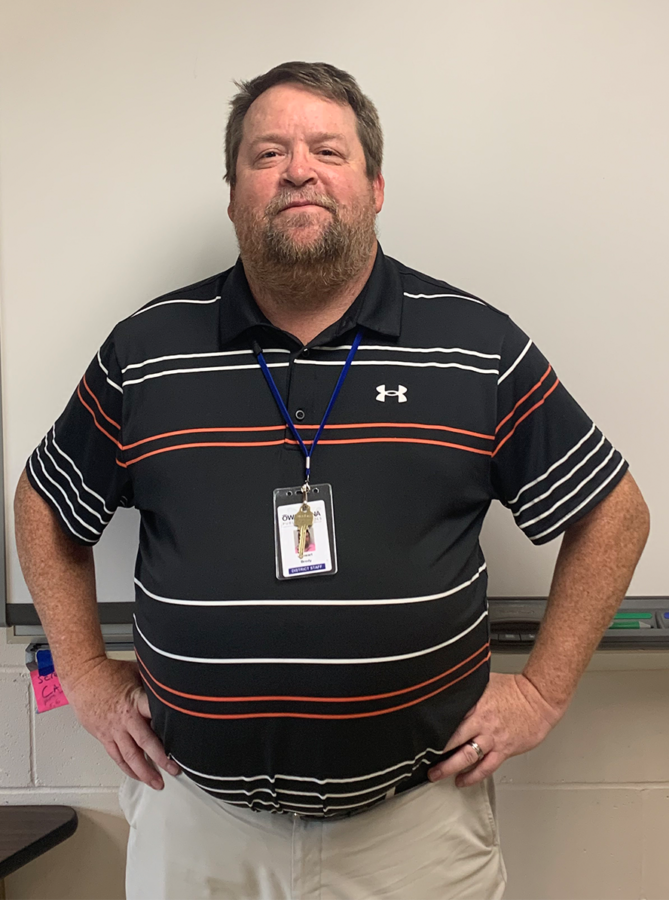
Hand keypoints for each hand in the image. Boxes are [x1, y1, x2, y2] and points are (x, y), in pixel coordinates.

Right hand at [64, 657, 179, 789]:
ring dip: (145, 772)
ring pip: (130, 756)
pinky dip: (128, 768)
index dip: (169, 724)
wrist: (82, 677)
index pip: (155, 714)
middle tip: (174, 769)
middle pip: (146, 743)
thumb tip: (169, 686)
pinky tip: (137, 775)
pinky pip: (117, 756)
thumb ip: (151, 684)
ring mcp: (114, 730)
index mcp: (135, 700)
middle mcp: (125, 719)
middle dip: (161, 759)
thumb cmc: (108, 673)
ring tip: (157, 782)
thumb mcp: (135, 672)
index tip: (182, 737)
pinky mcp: (104, 736)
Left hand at [427, 673, 563, 786]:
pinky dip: (472, 777)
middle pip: (452, 741)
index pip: (448, 719)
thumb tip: (451, 686)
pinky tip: (462, 781)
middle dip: (436, 753)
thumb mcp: (485, 683)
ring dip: (449, 768)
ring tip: (436, 775)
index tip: (420, 737)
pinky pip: (485, 767)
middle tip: (423, 761)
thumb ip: (468, 690)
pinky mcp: (504, 750)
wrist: (540, 699)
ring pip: (466, 757)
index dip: (432, 729)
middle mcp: (481, 724)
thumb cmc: (516, 689)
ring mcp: (492, 739)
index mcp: (474, 706)